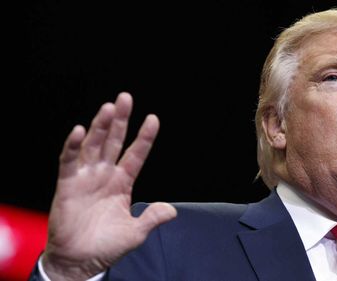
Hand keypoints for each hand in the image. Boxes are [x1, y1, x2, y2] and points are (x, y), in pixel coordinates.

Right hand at [42, 93, 176, 280]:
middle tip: (125, 98)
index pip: (136, 154)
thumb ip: (152, 218)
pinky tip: (80, 131)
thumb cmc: (107, 246)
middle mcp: (105, 175)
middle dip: (120, 120)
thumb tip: (172, 210)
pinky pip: (69, 161)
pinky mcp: (67, 184)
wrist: (80, 261)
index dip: (144, 137)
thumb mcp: (136, 233)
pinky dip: (73, 146)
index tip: (154, 119)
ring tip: (108, 107)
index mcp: (122, 183)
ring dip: (100, 126)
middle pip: (114, 141)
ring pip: (94, 145)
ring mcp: (86, 177)